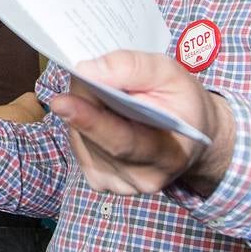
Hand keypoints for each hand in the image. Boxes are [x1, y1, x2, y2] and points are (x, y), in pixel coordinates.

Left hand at [51, 50, 234, 195]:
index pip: (122, 141)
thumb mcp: (171, 74)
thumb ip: (134, 68)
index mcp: (169, 154)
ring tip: (103, 93)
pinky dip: (81, 122)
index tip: (60, 102)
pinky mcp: (100, 180)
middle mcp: (142, 177)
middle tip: (81, 73)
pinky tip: (99, 112)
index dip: (90, 121)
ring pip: (81, 139)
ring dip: (82, 110)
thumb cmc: (181, 102)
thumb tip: (88, 70)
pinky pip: (79, 144)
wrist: (189, 136)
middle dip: (82, 102)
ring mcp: (119, 183)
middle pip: (95, 138)